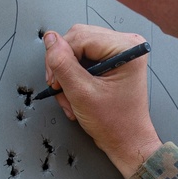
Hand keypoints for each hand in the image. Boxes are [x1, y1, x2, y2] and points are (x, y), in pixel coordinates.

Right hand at [43, 25, 161, 178]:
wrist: (127, 141)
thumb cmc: (115, 123)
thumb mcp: (81, 93)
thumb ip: (63, 64)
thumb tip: (50, 39)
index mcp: (126, 47)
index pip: (79, 37)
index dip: (61, 58)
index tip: (56, 82)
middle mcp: (125, 44)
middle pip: (77, 39)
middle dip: (64, 66)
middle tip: (60, 89)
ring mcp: (118, 51)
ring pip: (77, 49)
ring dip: (67, 74)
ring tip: (71, 96)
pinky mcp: (111, 60)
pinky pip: (83, 58)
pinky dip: (74, 76)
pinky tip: (76, 93)